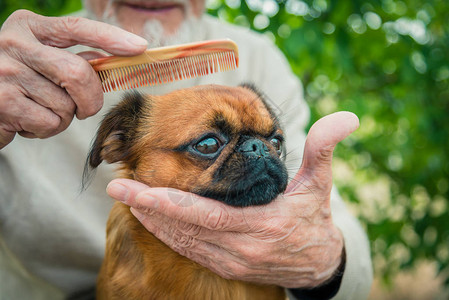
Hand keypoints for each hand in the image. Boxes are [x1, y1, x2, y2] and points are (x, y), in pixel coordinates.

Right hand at [0, 9, 147, 148]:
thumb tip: (106, 61)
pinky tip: (28, 123)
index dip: (111, 37)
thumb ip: (70, 58)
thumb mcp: (39, 61)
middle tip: (85, 109)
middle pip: (79, 73)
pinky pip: (50, 123)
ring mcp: (7, 71)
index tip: (139, 46)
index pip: (77, 27)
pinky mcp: (3, 101)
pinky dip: (47, 130)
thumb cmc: (17, 83)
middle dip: (91, 99)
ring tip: (40, 112)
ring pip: (66, 104)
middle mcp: (15, 43)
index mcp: (28, 26)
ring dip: (63, 118)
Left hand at [107, 111, 358, 287]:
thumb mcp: (321, 183)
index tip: (135, 188)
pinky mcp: (226, 268)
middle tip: (117, 187)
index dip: (167, 204)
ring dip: (152, 222)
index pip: (205, 215)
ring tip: (127, 200)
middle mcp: (241, 248)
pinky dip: (166, 236)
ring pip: (181, 243)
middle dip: (146, 209)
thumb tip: (347, 118)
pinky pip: (189, 252)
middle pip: (184, 230)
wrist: (319, 262)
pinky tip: (150, 219)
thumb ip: (324, 149)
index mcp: (262, 225)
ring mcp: (231, 262)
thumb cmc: (314, 217)